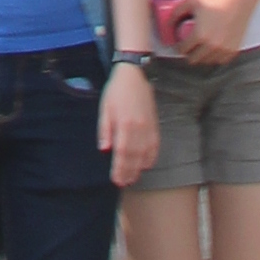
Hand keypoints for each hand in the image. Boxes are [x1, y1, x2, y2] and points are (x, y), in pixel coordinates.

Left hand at [100, 57, 158, 187]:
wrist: (134, 76)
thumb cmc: (116, 92)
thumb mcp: (105, 109)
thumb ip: (105, 130)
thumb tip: (104, 150)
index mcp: (124, 124)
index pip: (122, 153)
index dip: (120, 169)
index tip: (116, 180)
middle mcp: (139, 128)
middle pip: (135, 157)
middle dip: (129, 172)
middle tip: (123, 183)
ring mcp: (149, 128)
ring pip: (146, 154)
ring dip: (139, 169)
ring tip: (132, 178)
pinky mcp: (155, 126)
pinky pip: (155, 147)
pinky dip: (150, 158)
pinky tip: (145, 165)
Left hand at [173, 0, 258, 66]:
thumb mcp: (191, 0)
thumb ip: (176, 12)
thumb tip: (169, 24)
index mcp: (200, 35)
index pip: (183, 50)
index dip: (178, 46)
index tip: (179, 42)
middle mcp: (212, 46)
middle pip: (194, 60)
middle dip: (189, 53)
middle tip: (189, 45)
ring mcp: (224, 50)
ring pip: (207, 62)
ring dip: (202, 56)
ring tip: (200, 47)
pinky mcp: (234, 50)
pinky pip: (221, 61)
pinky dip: (215, 57)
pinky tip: (212, 48)